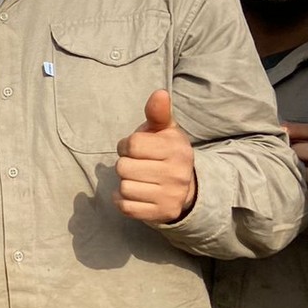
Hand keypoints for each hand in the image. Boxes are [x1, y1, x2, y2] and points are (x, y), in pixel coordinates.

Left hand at [115, 90, 196, 222]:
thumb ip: (158, 112)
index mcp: (177, 149)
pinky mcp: (162, 213)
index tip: (135, 148)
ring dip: (124, 182)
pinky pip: (126, 207)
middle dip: (125, 164)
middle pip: (123, 167)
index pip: (132, 145)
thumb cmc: (166, 152)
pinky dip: (122, 200)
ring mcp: (170, 195)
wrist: (186, 187)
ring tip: (138, 178)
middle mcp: (177, 173)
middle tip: (137, 165)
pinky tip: (133, 192)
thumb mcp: (165, 130)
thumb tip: (159, 93)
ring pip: (124, 187)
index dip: (126, 145)